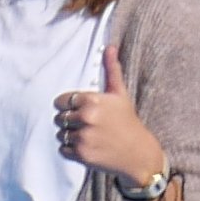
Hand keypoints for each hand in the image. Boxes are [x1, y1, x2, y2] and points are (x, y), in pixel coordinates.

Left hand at [58, 46, 166, 188]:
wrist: (140, 154)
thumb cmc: (128, 122)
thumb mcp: (121, 95)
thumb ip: (112, 70)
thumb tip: (109, 47)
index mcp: (92, 101)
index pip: (61, 101)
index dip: (70, 106)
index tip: (83, 110)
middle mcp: (86, 118)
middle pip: (59, 118)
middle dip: (71, 121)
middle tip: (90, 125)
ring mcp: (83, 137)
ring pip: (60, 133)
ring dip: (71, 136)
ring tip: (91, 136)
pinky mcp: (81, 154)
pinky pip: (63, 149)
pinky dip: (72, 150)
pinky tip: (90, 147)